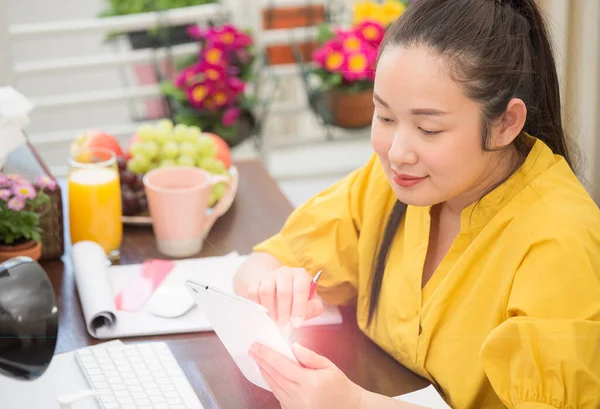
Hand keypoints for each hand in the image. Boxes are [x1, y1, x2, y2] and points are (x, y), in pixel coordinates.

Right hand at [246, 266, 323, 326]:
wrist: (278, 286)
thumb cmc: (296, 297)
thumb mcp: (309, 301)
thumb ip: (313, 308)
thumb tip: (305, 314)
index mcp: (300, 275)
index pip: (301, 289)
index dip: (299, 308)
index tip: (297, 324)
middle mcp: (285, 272)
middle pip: (283, 292)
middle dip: (284, 313)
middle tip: (284, 327)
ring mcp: (269, 276)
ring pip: (266, 292)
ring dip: (270, 311)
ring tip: (274, 322)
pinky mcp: (256, 281)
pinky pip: (253, 293)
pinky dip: (258, 306)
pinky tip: (264, 314)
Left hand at [248, 342, 362, 408]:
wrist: (347, 407)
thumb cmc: (339, 386)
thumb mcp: (328, 366)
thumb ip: (309, 357)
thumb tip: (293, 347)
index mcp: (310, 382)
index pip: (282, 365)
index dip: (267, 354)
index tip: (257, 346)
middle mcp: (300, 396)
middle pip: (274, 375)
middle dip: (261, 361)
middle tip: (252, 350)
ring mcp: (295, 406)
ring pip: (274, 386)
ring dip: (264, 372)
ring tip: (257, 360)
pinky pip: (278, 395)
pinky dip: (271, 383)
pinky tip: (268, 374)